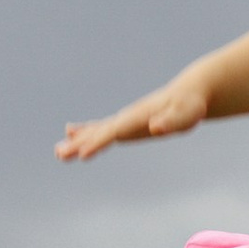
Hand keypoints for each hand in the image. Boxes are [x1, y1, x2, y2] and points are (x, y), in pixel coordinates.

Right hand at [55, 71, 208, 162]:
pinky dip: (86, 132)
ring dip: (77, 140)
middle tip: (60, 154)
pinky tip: (71, 133)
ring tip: (58, 152)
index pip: (115, 131)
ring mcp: (125, 119)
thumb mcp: (186, 116)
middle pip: (100, 131)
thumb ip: (171, 122)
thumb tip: (156, 128)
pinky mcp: (127, 123)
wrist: (188, 93)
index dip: (99, 142)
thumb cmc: (190, 106)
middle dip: (81, 143)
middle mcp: (128, 117)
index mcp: (139, 117)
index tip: (83, 154)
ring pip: (97, 130)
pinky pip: (102, 129)